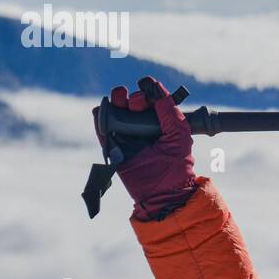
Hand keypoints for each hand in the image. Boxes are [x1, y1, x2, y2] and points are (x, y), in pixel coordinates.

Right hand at [91, 76, 196, 220]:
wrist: (163, 191)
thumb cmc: (176, 163)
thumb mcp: (178, 132)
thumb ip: (168, 109)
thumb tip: (155, 87)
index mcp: (159, 122)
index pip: (148, 100)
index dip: (146, 92)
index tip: (147, 91)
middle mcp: (142, 127)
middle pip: (129, 102)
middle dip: (130, 97)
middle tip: (136, 103)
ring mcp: (126, 137)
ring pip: (115, 111)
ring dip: (115, 101)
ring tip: (119, 100)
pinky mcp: (112, 148)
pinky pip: (102, 128)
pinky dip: (100, 117)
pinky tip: (102, 110)